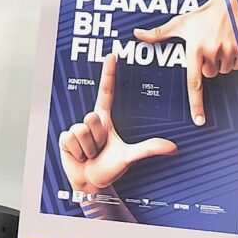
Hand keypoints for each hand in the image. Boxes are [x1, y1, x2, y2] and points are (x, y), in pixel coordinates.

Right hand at [57, 58, 178, 195]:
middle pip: (93, 117)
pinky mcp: (64, 138)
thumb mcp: (129, 157)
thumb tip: (173, 147)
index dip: (108, 73)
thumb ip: (149, 149)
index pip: (107, 91)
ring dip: (88, 147)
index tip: (112, 55)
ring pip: (81, 129)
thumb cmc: (109, 168)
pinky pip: (71, 139)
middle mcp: (91, 121)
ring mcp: (76, 128)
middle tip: (100, 149)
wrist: (90, 183)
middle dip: (97, 137)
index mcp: (105, 119)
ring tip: (90, 154)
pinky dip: (78, 152)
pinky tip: (79, 156)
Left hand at [132, 0, 237, 127]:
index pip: (194, 82)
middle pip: (209, 75)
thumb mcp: (180, 23)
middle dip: (208, 64)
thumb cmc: (204, 14)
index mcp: (195, 49)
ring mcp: (230, 51)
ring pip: (224, 70)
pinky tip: (230, 44)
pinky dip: (235, 58)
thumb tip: (138, 34)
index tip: (198, 120)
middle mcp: (212, 51)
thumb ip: (159, 33)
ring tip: (218, 43)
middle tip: (207, 47)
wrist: (232, 2)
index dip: (196, 103)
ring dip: (221, 61)